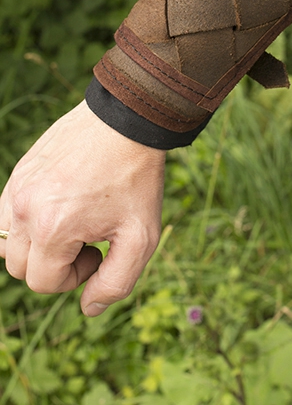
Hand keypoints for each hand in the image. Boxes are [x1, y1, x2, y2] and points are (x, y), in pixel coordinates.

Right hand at [0, 100, 165, 315]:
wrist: (127, 122)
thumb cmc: (136, 178)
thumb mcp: (141, 236)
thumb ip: (116, 283)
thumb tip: (89, 307)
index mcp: (51, 229)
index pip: (42, 282)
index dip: (73, 277)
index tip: (98, 251)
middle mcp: (25, 208)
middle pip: (19, 266)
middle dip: (54, 263)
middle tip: (88, 237)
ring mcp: (18, 185)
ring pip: (8, 240)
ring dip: (36, 243)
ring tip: (72, 222)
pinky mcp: (21, 169)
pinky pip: (8, 211)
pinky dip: (28, 219)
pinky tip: (62, 204)